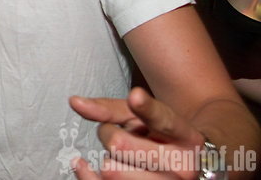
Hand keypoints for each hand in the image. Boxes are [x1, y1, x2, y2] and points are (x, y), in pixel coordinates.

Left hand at [69, 87, 205, 178]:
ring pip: (112, 169)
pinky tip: (80, 164)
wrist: (191, 167)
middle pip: (120, 144)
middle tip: (117, 136)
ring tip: (123, 158)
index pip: (164, 121)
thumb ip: (109, 109)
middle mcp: (183, 165)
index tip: (135, 95)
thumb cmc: (159, 138)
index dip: (147, 108)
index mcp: (185, 136)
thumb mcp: (142, 119)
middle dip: (109, 135)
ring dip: (108, 159)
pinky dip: (87, 175)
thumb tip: (74, 102)